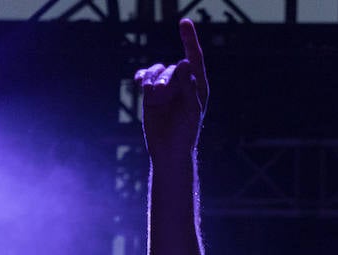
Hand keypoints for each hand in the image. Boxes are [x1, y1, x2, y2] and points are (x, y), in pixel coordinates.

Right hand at [136, 19, 208, 161]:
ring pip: (156, 71)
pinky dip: (142, 77)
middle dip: (164, 78)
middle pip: (171, 68)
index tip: (184, 21)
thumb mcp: (191, 110)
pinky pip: (145, 77)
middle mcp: (182, 83)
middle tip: (160, 93)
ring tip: (153, 95)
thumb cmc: (186, 132)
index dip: (189, 39)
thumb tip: (185, 62)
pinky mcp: (151, 94)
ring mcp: (166, 87)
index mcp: (197, 85)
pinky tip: (139, 82)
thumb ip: (188, 86)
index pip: (194, 57)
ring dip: (152, 80)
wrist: (169, 150)